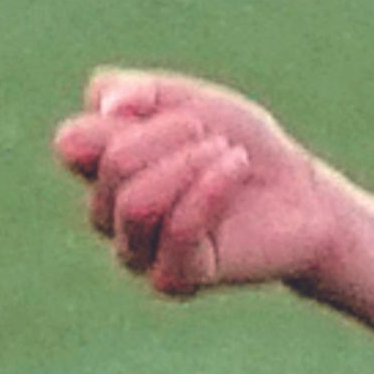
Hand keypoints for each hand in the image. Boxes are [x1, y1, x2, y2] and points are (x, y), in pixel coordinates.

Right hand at [53, 68, 354, 300]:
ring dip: (188, 165)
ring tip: (227, 151)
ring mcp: (137, 253)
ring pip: (134, 204)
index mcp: (101, 170)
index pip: (73, 141)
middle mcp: (109, 216)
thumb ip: (140, 92)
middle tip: (211, 133)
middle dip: (168, 136)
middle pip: (111, 166)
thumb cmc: (240, 145)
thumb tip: (106, 107)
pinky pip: (176, 231)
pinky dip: (210, 191)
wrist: (300, 194)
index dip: (124, 116)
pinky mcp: (173, 280)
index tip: (177, 110)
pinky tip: (236, 167)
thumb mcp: (191, 101)